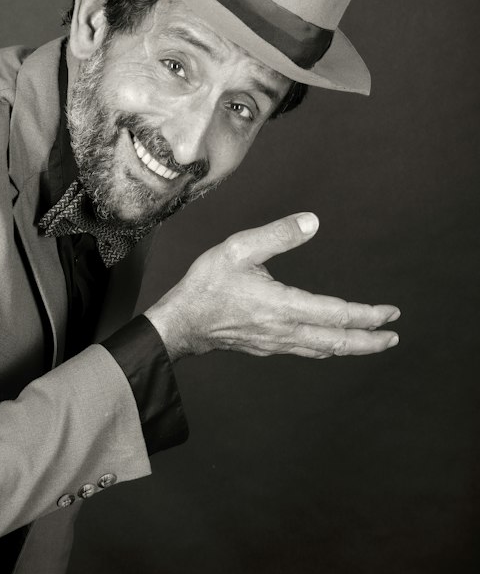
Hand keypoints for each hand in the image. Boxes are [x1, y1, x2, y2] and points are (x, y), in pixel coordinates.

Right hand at [144, 212, 399, 361]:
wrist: (180, 324)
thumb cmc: (205, 286)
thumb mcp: (238, 249)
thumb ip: (277, 235)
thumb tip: (312, 222)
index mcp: (282, 306)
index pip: (336, 314)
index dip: (366, 315)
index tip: (389, 312)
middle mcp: (284, 330)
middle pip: (337, 342)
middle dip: (368, 340)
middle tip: (392, 336)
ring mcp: (276, 343)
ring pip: (323, 350)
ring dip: (351, 347)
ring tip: (372, 342)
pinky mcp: (267, 347)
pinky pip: (306, 351)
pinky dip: (327, 348)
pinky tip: (331, 344)